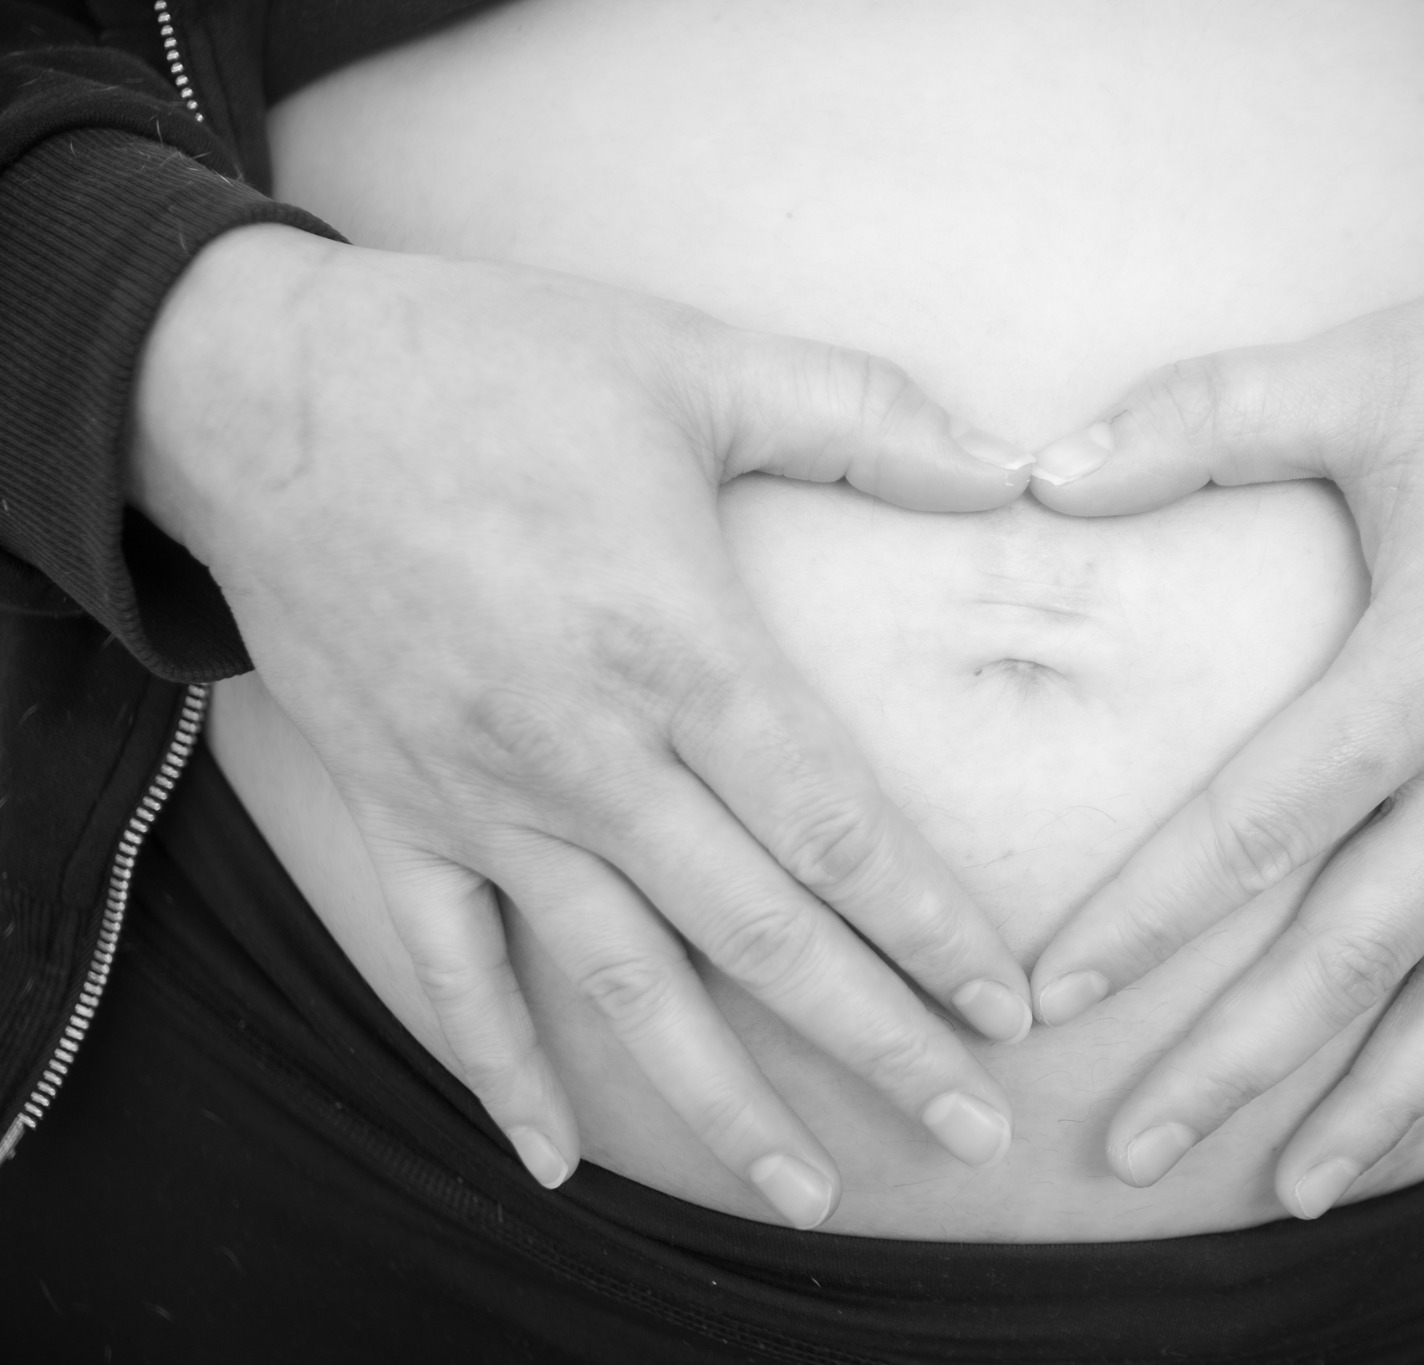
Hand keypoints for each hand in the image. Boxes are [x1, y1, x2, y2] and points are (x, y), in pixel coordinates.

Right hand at [131, 225, 1038, 1226]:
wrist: (257, 391)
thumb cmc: (488, 364)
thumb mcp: (691, 362)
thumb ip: (862, 419)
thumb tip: (1015, 470)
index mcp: (675, 649)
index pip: (832, 826)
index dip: (930, 926)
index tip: (1008, 1007)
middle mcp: (588, 755)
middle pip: (756, 935)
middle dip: (875, 1041)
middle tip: (970, 1131)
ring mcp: (485, 800)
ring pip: (619, 986)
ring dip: (719, 1099)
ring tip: (807, 1189)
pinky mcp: (399, 814)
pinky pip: (450, 968)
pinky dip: (497, 1066)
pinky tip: (551, 1155)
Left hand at [1025, 253, 1423, 1216]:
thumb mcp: (1365, 369)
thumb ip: (1199, 421)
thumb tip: (1038, 473)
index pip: (1269, 816)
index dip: (1156, 912)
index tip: (1060, 992)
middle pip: (1363, 944)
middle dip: (1242, 1059)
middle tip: (1134, 1149)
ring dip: (1384, 1097)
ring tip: (1295, 1188)